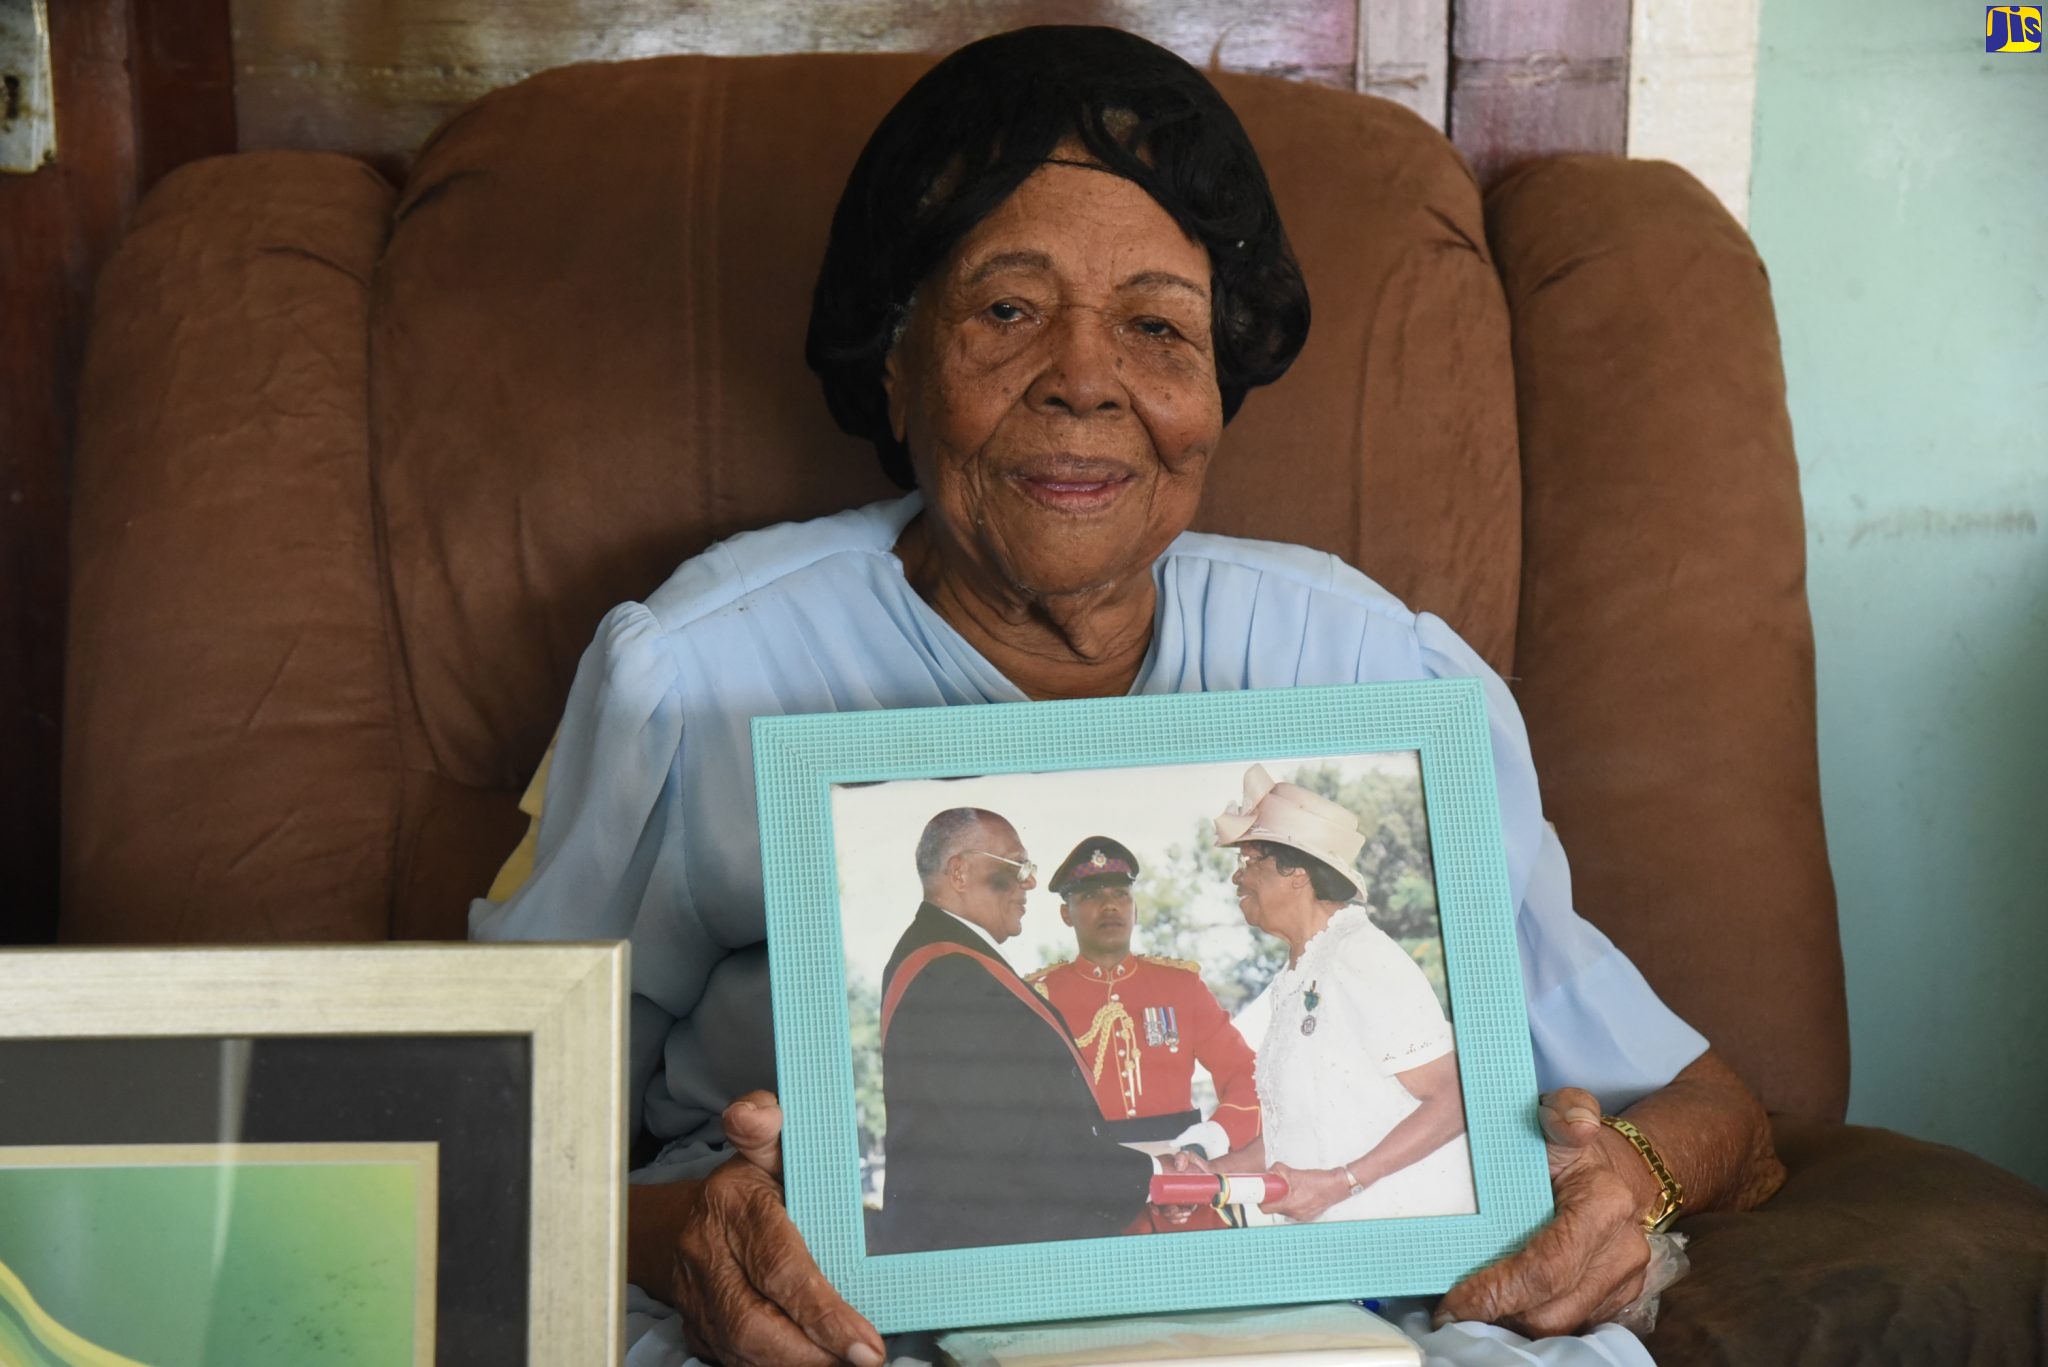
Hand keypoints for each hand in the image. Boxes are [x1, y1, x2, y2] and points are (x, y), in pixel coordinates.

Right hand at [670, 1091, 884, 1365]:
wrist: (686, 1219)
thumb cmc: (749, 1182)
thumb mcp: (767, 1146)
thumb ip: (769, 1125)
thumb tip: (755, 1112)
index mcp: (732, 1204)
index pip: (778, 1265)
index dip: (821, 1310)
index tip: (865, 1342)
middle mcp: (708, 1256)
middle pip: (755, 1323)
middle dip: (812, 1352)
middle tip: (864, 1360)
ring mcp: (697, 1298)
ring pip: (743, 1350)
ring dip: (797, 1364)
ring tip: (845, 1363)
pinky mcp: (696, 1330)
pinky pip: (734, 1360)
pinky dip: (776, 1366)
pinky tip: (814, 1361)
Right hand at [1154, 1148, 1215, 1224]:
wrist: (1209, 1172)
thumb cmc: (1196, 1163)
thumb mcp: (1188, 1156)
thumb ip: (1183, 1156)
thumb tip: (1179, 1167)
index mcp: (1161, 1178)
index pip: (1151, 1192)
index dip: (1151, 1203)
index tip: (1156, 1209)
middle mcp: (1163, 1189)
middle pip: (1158, 1205)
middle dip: (1166, 1212)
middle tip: (1176, 1209)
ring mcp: (1171, 1198)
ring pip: (1166, 1212)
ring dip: (1174, 1217)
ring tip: (1186, 1212)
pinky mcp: (1179, 1204)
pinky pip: (1174, 1216)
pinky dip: (1178, 1219)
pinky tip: (1184, 1216)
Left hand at [1258, 1162, 1351, 1222]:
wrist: (1338, 1185)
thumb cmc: (1321, 1181)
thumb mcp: (1296, 1172)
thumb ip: (1280, 1171)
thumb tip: (1271, 1171)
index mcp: (1290, 1204)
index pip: (1265, 1208)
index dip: (1261, 1200)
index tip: (1260, 1192)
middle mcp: (1295, 1213)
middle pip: (1275, 1208)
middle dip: (1273, 1198)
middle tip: (1274, 1187)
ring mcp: (1302, 1215)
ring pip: (1285, 1209)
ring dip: (1284, 1199)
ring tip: (1289, 1188)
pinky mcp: (1309, 1214)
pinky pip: (1295, 1209)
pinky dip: (1294, 1201)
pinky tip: (1299, 1192)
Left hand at [1434, 1088, 1653, 1336]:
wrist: (1617, 1169)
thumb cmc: (1573, 1145)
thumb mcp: (1561, 1112)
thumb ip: (1566, 1109)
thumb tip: (1576, 1123)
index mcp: (1605, 1204)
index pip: (1547, 1268)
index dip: (1498, 1292)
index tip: (1455, 1302)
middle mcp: (1623, 1250)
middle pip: (1551, 1310)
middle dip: (1498, 1315)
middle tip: (1452, 1311)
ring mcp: (1624, 1281)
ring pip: (1560, 1325)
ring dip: (1512, 1323)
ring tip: (1471, 1311)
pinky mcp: (1617, 1300)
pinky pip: (1571, 1325)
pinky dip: (1531, 1322)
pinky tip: (1501, 1310)